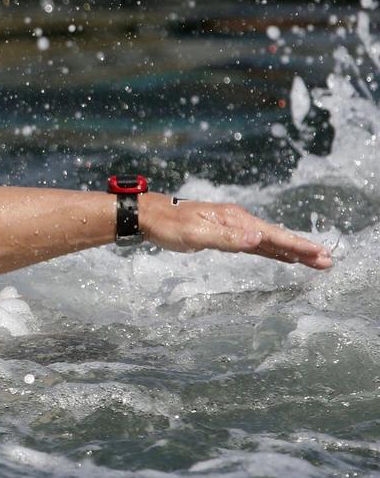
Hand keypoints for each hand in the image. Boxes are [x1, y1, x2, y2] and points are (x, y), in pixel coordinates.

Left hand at [138, 193, 332, 268]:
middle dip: (302, 249)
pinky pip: (256, 245)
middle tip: (328, 261)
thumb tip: (257, 239)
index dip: (297, 246)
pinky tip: (283, 258)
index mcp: (234, 219)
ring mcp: (233, 227)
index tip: (318, 254)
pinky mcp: (226, 234)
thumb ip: (227, 238)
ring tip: (315, 260)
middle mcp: (238, 221)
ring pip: (269, 242)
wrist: (150, 216)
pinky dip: (272, 252)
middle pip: (277, 237)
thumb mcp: (196, 234)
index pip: (272, 235)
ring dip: (291, 251)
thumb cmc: (169, 225)